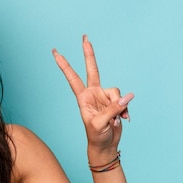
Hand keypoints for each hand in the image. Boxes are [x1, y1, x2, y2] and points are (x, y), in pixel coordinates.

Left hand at [52, 35, 133, 151]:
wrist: (105, 145)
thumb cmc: (96, 136)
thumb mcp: (100, 123)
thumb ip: (113, 108)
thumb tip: (127, 97)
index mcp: (83, 98)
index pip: (72, 78)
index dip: (64, 65)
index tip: (55, 52)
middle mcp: (93, 94)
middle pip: (92, 70)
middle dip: (89, 54)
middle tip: (84, 37)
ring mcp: (104, 97)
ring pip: (117, 91)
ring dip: (119, 106)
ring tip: (116, 119)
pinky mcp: (115, 102)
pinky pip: (125, 100)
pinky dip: (126, 110)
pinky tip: (123, 119)